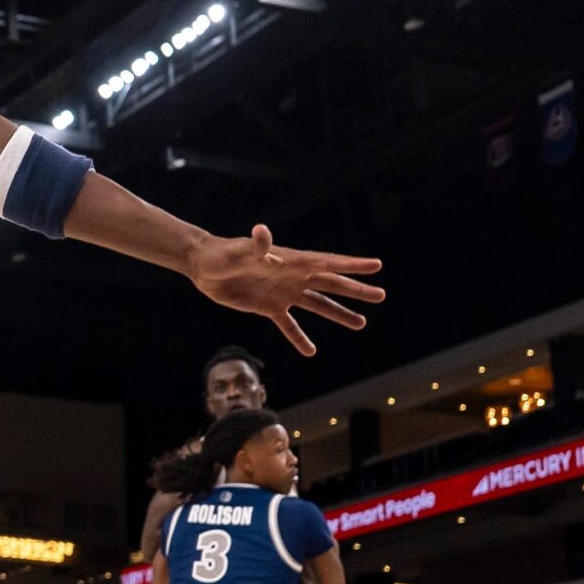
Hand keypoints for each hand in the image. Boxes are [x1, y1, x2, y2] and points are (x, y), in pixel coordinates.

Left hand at [185, 225, 385, 357]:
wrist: (202, 266)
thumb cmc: (222, 254)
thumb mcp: (239, 250)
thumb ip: (255, 246)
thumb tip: (263, 232)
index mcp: (291, 261)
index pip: (327, 263)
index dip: (351, 265)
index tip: (376, 266)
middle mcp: (292, 277)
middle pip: (330, 284)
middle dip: (356, 290)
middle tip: (380, 296)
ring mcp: (282, 293)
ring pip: (316, 305)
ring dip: (338, 314)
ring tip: (361, 323)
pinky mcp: (267, 307)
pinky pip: (288, 325)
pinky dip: (298, 337)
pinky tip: (311, 351)